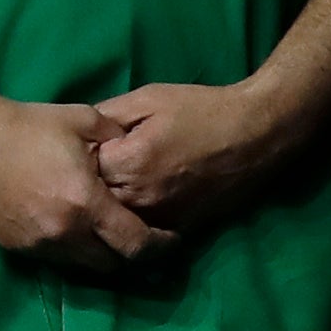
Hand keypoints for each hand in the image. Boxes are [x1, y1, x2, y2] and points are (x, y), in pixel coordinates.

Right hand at [0, 101, 171, 271]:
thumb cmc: (26, 126)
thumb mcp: (84, 120)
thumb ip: (118, 139)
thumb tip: (137, 152)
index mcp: (86, 203)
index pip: (135, 244)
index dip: (159, 246)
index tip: (169, 239)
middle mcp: (64, 233)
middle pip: (111, 265)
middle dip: (129, 254)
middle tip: (136, 237)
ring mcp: (37, 244)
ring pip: (81, 266)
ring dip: (97, 255)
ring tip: (103, 235)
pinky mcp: (15, 247)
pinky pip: (52, 259)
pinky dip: (67, 250)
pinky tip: (67, 228)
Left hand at [83, 78, 301, 225]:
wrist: (256, 132)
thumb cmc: (200, 109)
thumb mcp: (147, 99)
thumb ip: (107, 116)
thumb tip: (76, 132)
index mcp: (129, 161)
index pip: (80, 171)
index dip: (75, 162)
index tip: (76, 153)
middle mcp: (142, 196)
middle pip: (95, 203)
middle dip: (87, 190)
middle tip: (83, 176)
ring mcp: (163, 216)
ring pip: (118, 223)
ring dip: (109, 210)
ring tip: (106, 191)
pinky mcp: (183, 226)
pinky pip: (146, 231)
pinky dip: (135, 221)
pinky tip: (133, 205)